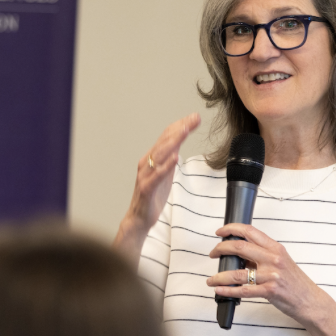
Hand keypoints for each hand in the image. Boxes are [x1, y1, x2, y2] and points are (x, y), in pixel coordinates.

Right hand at [112, 114, 200, 255]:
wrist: (140, 218)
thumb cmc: (152, 196)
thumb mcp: (165, 174)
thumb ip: (170, 159)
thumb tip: (178, 145)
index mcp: (152, 158)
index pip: (167, 137)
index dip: (181, 126)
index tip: (195, 117)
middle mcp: (147, 163)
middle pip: (164, 141)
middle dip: (180, 128)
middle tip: (194, 118)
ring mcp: (145, 175)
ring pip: (159, 154)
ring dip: (173, 141)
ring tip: (185, 131)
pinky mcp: (146, 188)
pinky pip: (156, 175)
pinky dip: (165, 165)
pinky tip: (175, 157)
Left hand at [205, 223, 335, 327]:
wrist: (310, 301)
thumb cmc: (295, 282)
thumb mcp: (281, 262)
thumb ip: (261, 256)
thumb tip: (238, 255)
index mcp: (276, 248)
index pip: (250, 231)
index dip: (231, 229)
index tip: (220, 232)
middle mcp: (273, 259)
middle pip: (239, 247)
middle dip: (220, 249)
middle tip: (213, 254)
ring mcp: (271, 275)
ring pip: (237, 273)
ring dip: (220, 276)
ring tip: (211, 280)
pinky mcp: (270, 291)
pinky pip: (243, 290)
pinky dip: (228, 290)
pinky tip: (219, 290)